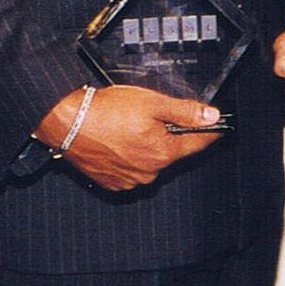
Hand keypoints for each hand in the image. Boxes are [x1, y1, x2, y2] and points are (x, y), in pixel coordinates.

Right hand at [34, 85, 223, 190]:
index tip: (217, 127)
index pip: (198, 145)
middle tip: (153, 116)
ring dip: (147, 147)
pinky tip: (118, 141)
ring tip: (129, 127)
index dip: (209, 132)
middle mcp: (149, 172)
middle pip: (172, 152)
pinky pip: (130, 170)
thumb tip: (212, 117)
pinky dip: (129, 157)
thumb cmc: (106, 111)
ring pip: (150, 161)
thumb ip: (185, 112)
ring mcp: (129, 180)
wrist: (68, 122)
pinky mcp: (112, 182)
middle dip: (169, 135)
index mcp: (163, 153)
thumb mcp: (153, 103)